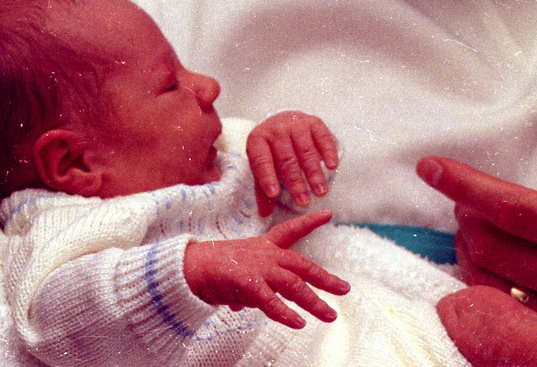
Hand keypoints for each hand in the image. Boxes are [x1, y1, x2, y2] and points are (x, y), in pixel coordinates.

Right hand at [183, 209, 349, 327]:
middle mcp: (266, 255)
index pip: (290, 230)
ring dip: (313, 301)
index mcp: (264, 246)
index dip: (310, 221)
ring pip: (294, 285)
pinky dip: (286, 313)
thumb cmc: (214, 269)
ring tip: (329, 315)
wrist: (191, 266)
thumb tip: (242, 305)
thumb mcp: (237, 274)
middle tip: (345, 289)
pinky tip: (299, 323)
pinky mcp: (248, 284)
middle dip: (325, 278)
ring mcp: (259, 268)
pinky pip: (271, 301)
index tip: (327, 213)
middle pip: (302, 265)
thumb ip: (246, 288)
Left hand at [247, 111, 338, 215]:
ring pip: (306, 151)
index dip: (267, 177)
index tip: (274, 194)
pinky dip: (328, 152)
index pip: (261, 160)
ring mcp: (295, 123)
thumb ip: (263, 189)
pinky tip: (332, 166)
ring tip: (321, 192)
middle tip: (304, 202)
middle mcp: (276, 129)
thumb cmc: (272, 150)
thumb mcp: (263, 166)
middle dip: (296, 182)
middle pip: (286, 158)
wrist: (283, 121)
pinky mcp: (313, 122)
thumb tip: (264, 214)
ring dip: (314, 173)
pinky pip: (322, 137)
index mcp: (258, 140)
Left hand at [415, 87, 536, 363]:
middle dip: (466, 217)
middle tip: (459, 196)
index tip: (431, 167)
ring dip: (473, 255)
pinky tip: (493, 270)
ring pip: (500, 288)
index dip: (465, 185)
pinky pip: (520, 322)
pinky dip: (494, 292)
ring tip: (470, 228)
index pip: (513, 208)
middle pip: (497, 249)